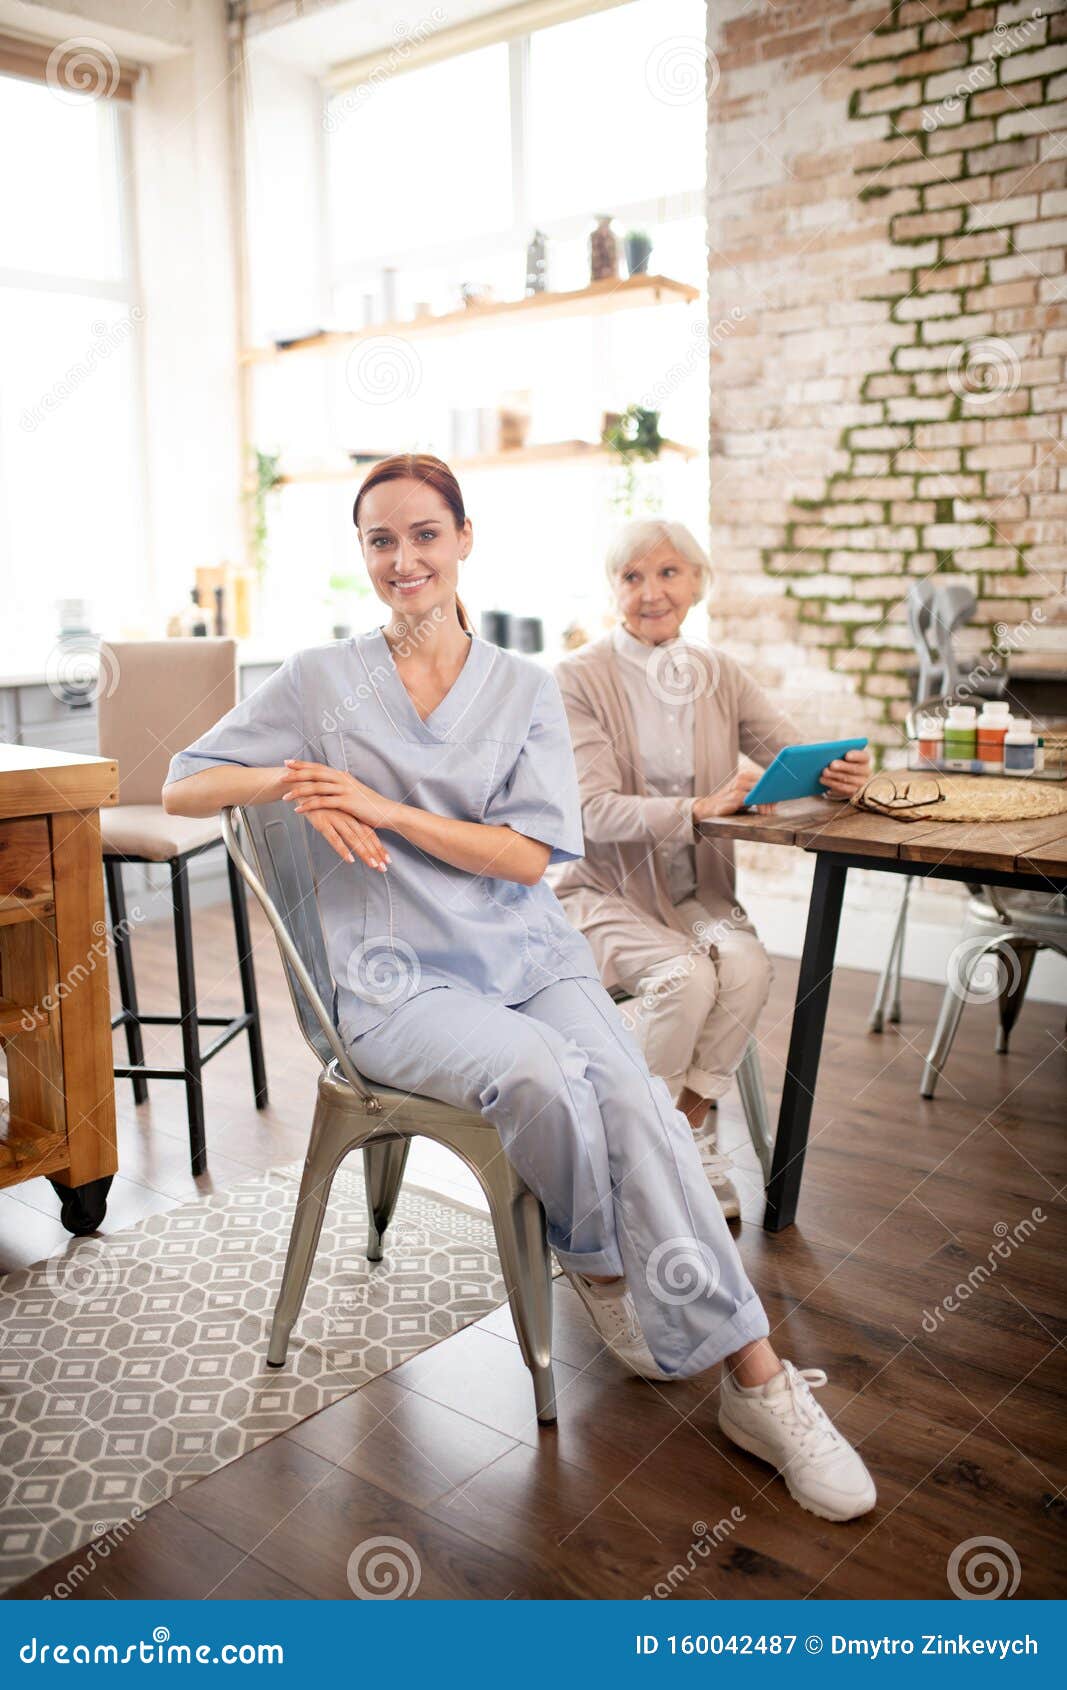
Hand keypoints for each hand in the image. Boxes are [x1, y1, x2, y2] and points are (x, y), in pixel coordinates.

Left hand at [280, 759, 397, 829]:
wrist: (387, 812)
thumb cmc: (370, 805)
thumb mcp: (354, 791)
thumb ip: (341, 786)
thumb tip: (331, 783)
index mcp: (342, 775)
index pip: (319, 767)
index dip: (302, 764)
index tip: (287, 763)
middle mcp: (342, 779)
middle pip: (315, 774)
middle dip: (296, 775)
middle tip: (281, 776)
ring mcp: (345, 790)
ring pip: (317, 788)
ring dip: (299, 792)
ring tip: (285, 797)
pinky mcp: (347, 802)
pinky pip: (323, 803)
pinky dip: (310, 806)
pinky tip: (299, 810)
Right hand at [297, 806, 390, 870]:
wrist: (302, 786)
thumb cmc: (321, 800)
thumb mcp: (337, 810)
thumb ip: (347, 822)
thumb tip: (357, 837)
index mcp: (352, 814)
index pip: (370, 833)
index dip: (379, 848)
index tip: (387, 861)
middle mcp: (347, 816)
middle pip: (365, 837)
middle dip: (376, 853)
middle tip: (384, 868)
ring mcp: (336, 819)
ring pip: (353, 839)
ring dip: (364, 853)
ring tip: (373, 865)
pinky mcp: (323, 822)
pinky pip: (334, 838)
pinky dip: (343, 849)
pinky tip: (350, 859)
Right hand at [693, 767, 775, 820]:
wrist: (709, 807)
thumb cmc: (731, 802)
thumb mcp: (745, 795)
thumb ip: (758, 792)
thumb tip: (778, 795)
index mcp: (746, 775)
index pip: (767, 778)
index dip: (775, 787)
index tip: (782, 796)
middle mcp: (742, 777)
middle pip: (765, 784)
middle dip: (772, 796)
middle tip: (775, 807)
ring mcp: (738, 786)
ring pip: (760, 791)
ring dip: (768, 802)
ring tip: (769, 812)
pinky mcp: (735, 796)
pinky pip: (753, 799)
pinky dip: (761, 805)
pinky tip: (764, 812)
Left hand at [819, 747, 870, 799]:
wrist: (843, 773)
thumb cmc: (842, 759)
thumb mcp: (842, 754)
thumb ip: (838, 752)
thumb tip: (828, 752)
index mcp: (864, 759)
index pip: (863, 756)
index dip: (855, 756)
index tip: (847, 755)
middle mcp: (865, 771)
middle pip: (855, 769)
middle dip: (842, 767)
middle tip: (831, 765)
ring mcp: (859, 783)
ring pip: (847, 779)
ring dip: (834, 776)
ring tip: (824, 772)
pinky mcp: (851, 791)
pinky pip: (841, 789)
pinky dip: (831, 784)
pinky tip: (823, 780)